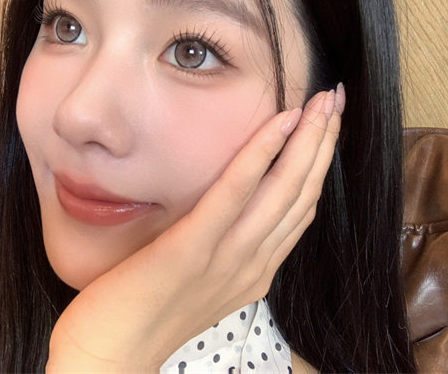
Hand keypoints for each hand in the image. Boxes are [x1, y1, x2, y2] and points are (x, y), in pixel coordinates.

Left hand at [46, 85, 345, 372]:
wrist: (112, 355)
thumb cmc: (147, 312)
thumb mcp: (200, 280)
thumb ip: (223, 247)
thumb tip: (228, 210)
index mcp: (256, 270)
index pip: (300, 210)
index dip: (318, 165)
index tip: (326, 127)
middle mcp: (254, 264)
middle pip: (303, 195)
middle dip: (324, 143)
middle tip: (336, 99)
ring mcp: (228, 259)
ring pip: (283, 191)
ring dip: (308, 142)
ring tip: (322, 102)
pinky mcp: (193, 249)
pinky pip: (235, 194)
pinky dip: (261, 154)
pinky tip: (279, 122)